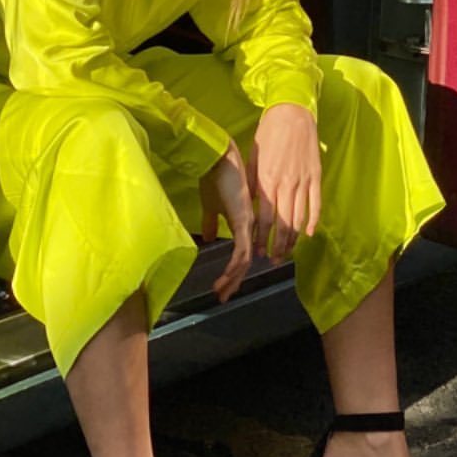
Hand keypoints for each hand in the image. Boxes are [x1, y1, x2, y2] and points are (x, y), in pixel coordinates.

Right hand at [199, 140, 252, 301]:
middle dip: (234, 281)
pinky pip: (242, 250)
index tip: (224, 286)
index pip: (242, 254)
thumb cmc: (214, 178)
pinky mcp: (243, 221)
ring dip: (233, 278)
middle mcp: (249, 226)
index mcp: (242, 223)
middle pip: (244, 262)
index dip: (234, 272)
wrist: (216, 160)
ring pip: (244, 260)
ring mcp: (248, 224)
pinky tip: (227, 276)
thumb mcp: (211, 206)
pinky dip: (236, 266)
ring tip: (221, 291)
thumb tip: (208, 238)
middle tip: (223, 296)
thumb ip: (212, 223)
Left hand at [247, 103, 320, 263]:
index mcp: (266, 180)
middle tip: (273, 259)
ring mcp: (303, 181)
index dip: (261, 237)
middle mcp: (285, 184)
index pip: (263, 218)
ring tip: (288, 252)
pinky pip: (316, 204)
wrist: (291, 113)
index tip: (257, 250)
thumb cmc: (269, 133)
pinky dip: (313, 221)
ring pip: (299, 217)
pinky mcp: (316, 176)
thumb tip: (250, 205)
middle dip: (277, 245)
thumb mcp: (253, 158)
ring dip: (293, 238)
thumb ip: (253, 183)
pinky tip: (309, 234)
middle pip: (282, 223)